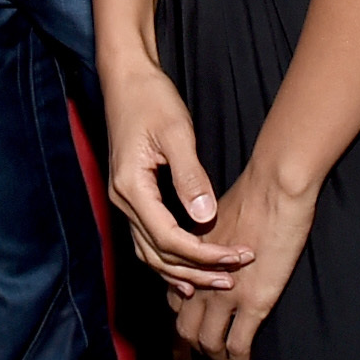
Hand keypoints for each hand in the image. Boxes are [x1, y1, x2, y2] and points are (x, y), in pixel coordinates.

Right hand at [102, 62, 251, 295]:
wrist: (126, 79)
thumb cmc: (151, 99)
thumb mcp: (176, 133)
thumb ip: (190, 177)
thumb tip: (206, 218)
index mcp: (131, 188)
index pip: (169, 238)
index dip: (204, 254)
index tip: (237, 257)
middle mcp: (122, 201)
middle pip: (158, 255)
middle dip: (197, 270)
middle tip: (233, 279)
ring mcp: (124, 200)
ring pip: (150, 253)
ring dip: (183, 270)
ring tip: (216, 280)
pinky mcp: (132, 196)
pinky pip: (148, 239)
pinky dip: (169, 258)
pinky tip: (188, 268)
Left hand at [172, 167, 316, 359]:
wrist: (274, 188)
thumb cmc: (251, 194)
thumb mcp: (215, 217)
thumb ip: (208, 239)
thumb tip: (211, 247)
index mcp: (190, 260)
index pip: (175, 297)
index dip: (184, 313)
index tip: (196, 321)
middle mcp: (200, 280)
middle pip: (185, 327)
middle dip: (195, 344)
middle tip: (209, 350)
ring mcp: (225, 295)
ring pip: (208, 343)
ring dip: (215, 358)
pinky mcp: (252, 303)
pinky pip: (238, 346)